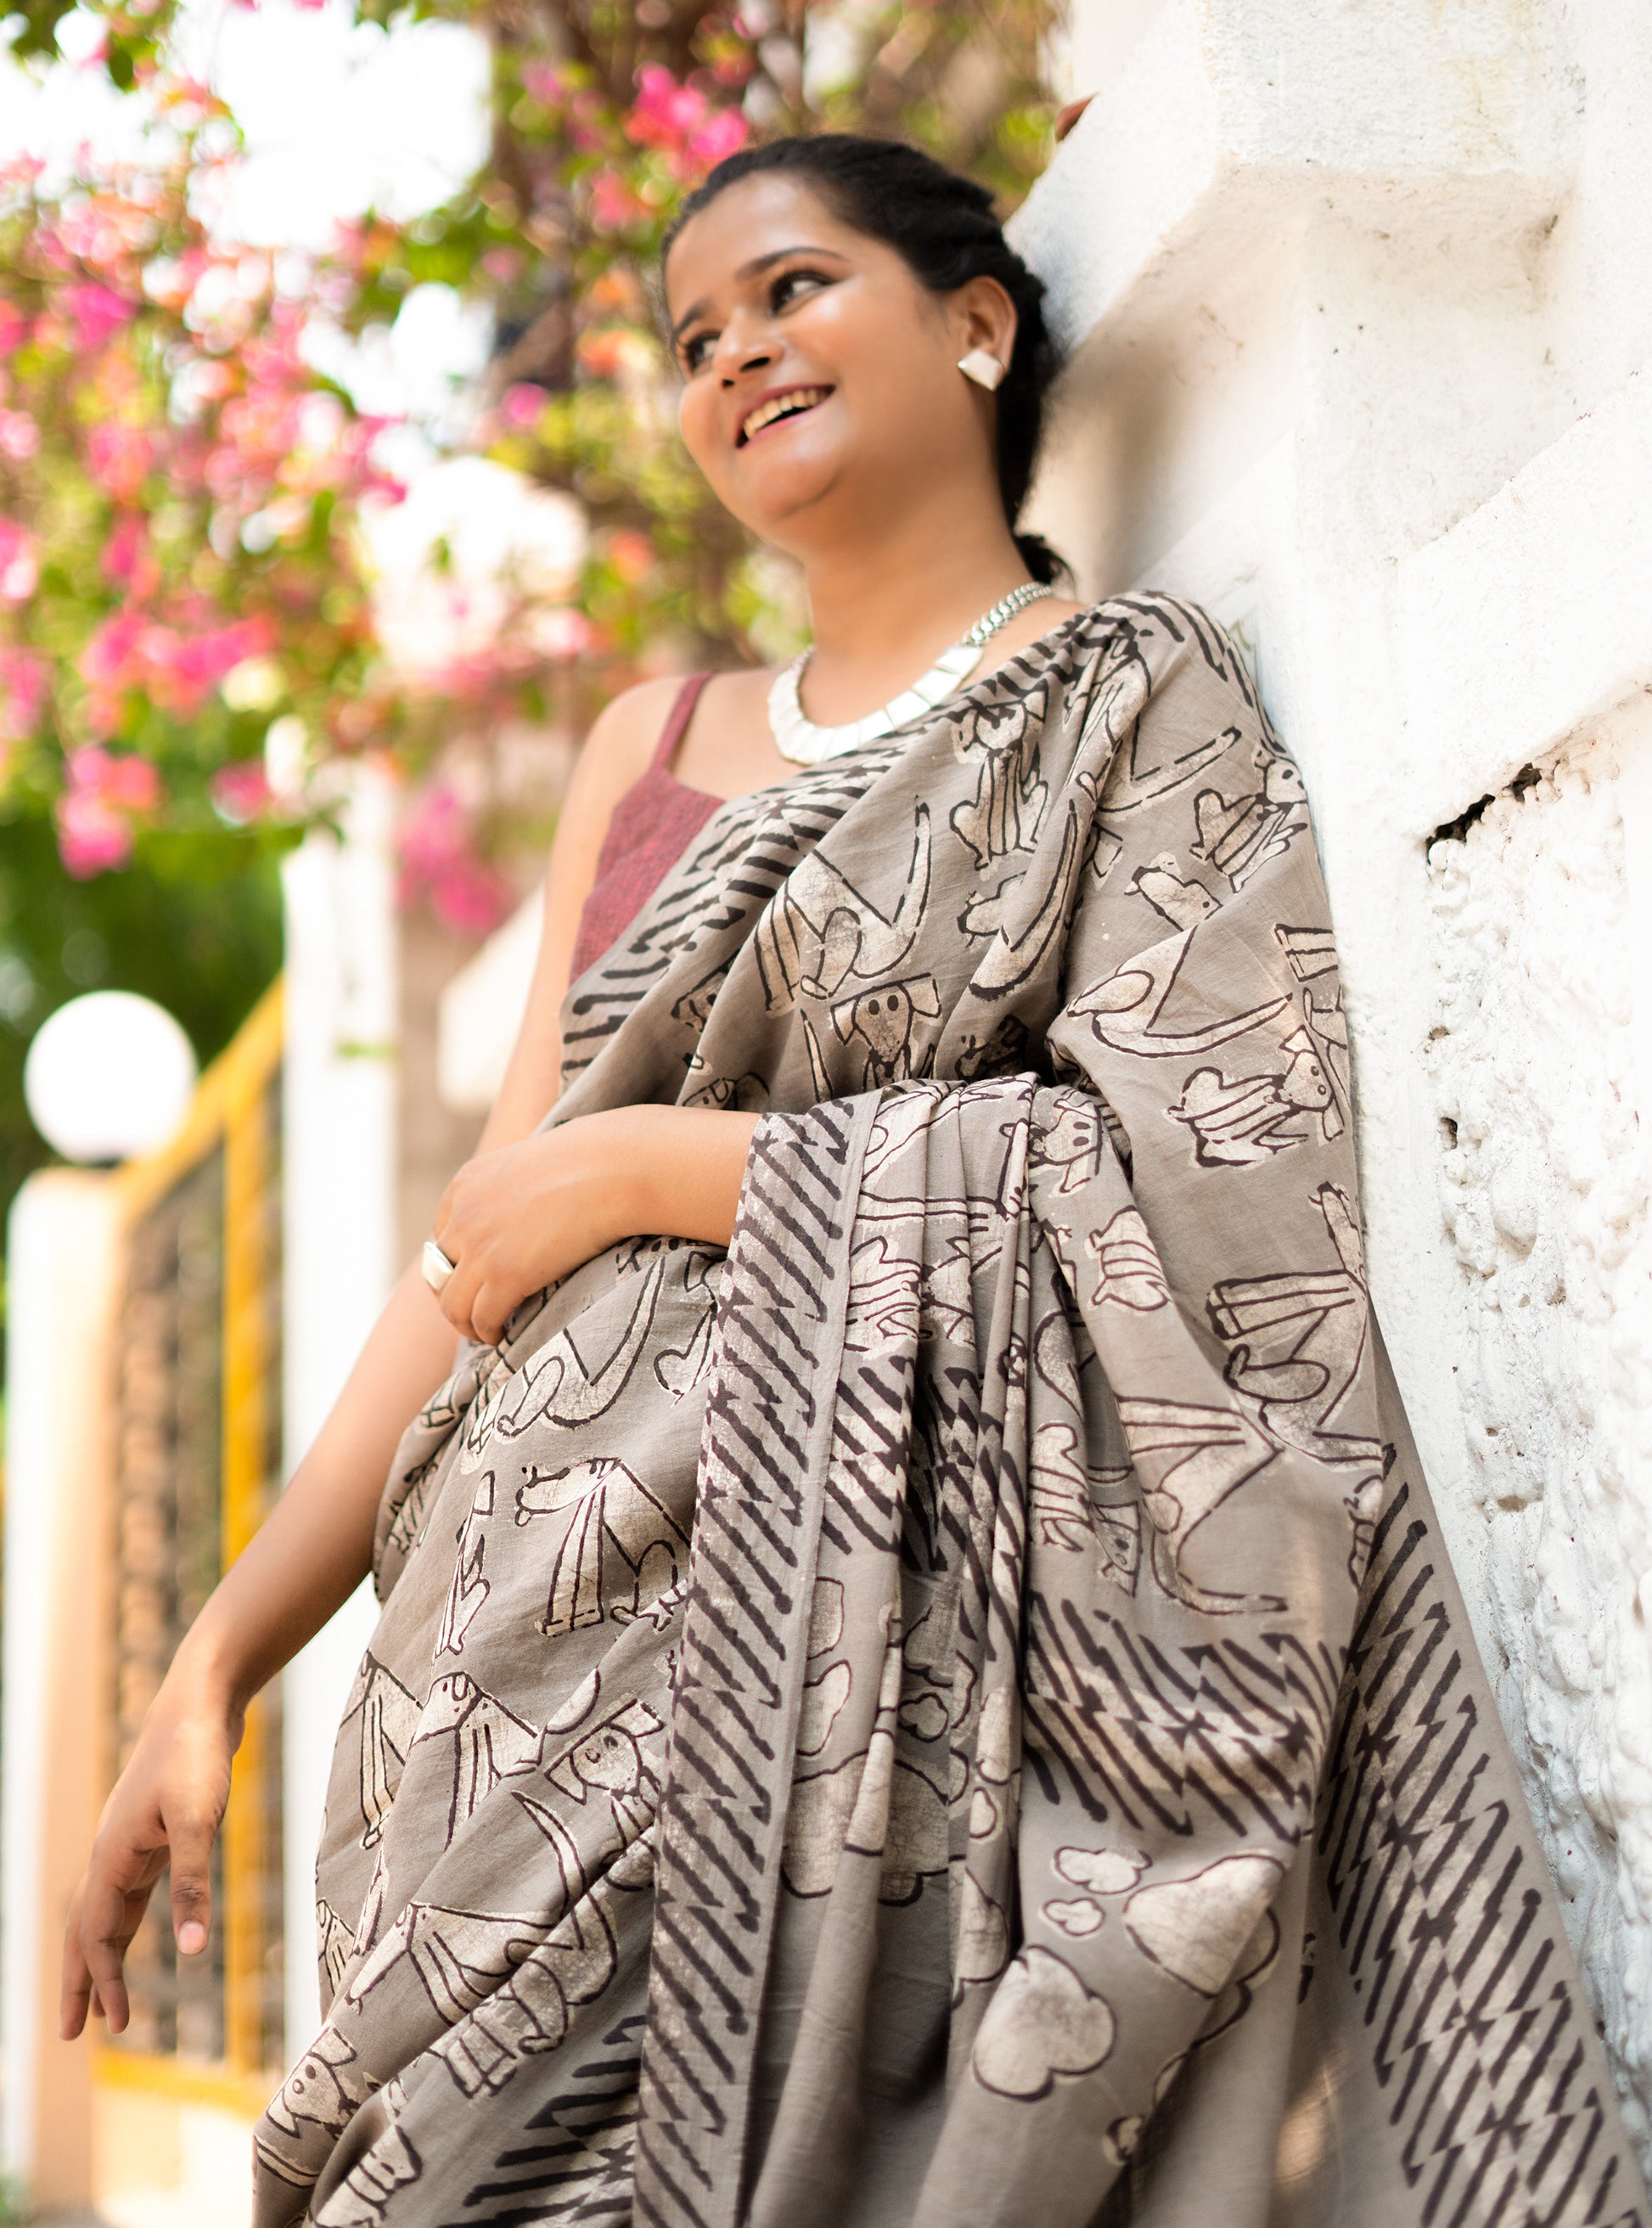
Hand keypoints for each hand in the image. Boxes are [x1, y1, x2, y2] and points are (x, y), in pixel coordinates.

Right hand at [61, 1658, 240, 2039]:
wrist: (201, 1701)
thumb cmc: (197, 1756)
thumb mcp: (198, 1822)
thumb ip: (194, 1886)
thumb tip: (191, 1953)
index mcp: (114, 1856)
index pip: (95, 1934)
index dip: (102, 1981)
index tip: (113, 2026)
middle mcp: (113, 1852)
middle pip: (85, 1930)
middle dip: (80, 1980)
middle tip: (72, 2032)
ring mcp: (130, 1841)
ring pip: (106, 1911)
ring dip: (103, 1954)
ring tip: (105, 1996)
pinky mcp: (153, 1830)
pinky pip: (128, 1890)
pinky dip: (126, 1920)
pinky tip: (138, 1931)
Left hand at [431, 1112, 643, 1346]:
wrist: (615, 1170)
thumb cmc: (592, 1162)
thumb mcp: (531, 1165)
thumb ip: (513, 1189)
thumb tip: (525, 1211)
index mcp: (466, 1184)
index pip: (441, 1236)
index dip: (456, 1263)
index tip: (476, 1278)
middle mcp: (463, 1216)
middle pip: (438, 1273)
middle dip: (454, 1295)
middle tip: (476, 1311)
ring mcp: (480, 1247)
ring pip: (451, 1305)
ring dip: (465, 1324)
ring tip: (485, 1332)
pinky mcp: (505, 1275)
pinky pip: (481, 1318)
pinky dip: (488, 1333)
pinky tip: (503, 1335)